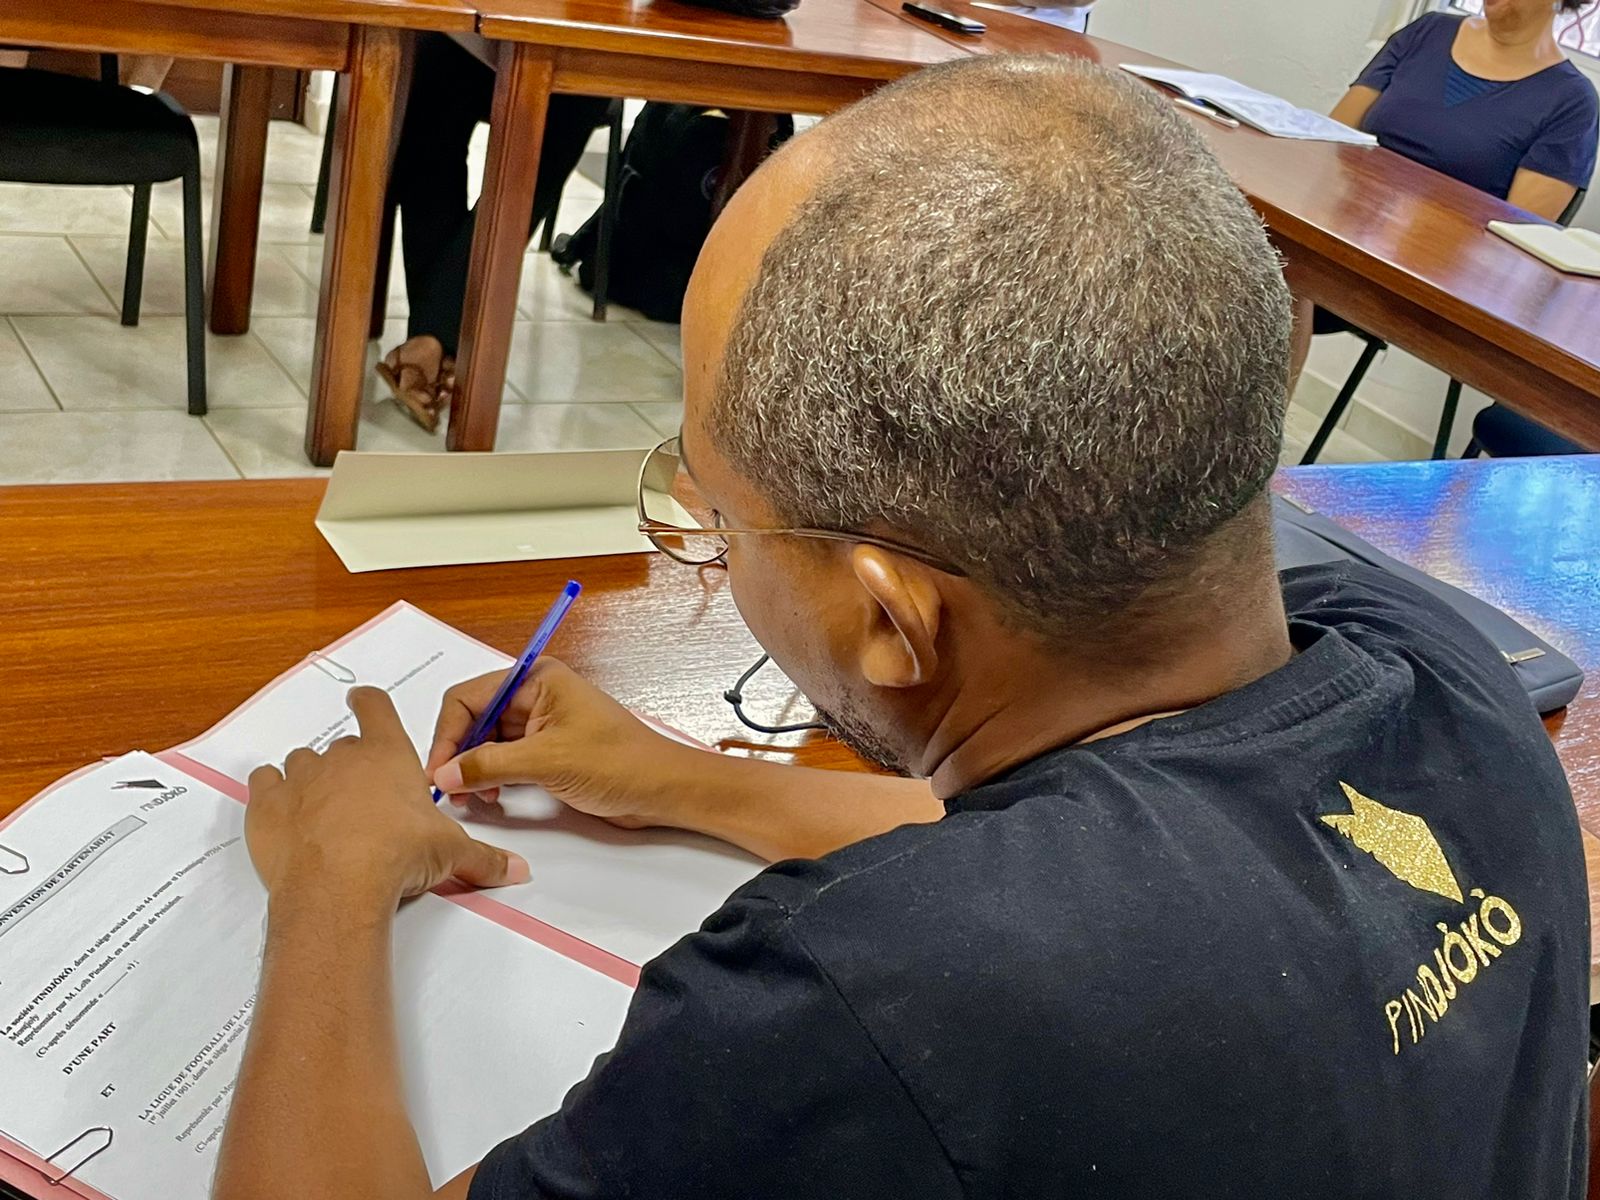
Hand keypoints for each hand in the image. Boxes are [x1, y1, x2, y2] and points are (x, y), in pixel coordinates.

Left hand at [246, 687, 529, 904]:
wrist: (338, 886)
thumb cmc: (397, 854)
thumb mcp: (451, 854)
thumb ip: (483, 858)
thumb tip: (516, 870)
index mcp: (388, 755)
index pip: (376, 707)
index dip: (369, 703)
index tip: (364, 703)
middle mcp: (342, 758)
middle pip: (341, 746)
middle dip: (350, 768)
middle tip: (363, 803)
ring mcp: (300, 777)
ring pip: (301, 762)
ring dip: (309, 780)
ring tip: (322, 811)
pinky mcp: (267, 805)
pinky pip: (263, 783)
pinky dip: (270, 794)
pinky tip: (284, 815)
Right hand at [426, 658, 695, 828]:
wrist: (661, 790)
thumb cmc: (622, 762)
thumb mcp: (548, 761)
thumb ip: (491, 765)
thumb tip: (446, 773)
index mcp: (537, 679)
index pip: (469, 697)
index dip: (448, 733)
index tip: (438, 769)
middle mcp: (536, 696)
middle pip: (474, 719)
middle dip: (458, 753)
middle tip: (448, 789)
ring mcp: (541, 725)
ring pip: (486, 743)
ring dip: (473, 770)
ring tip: (473, 798)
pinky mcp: (547, 752)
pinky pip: (503, 760)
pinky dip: (491, 778)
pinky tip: (491, 798)